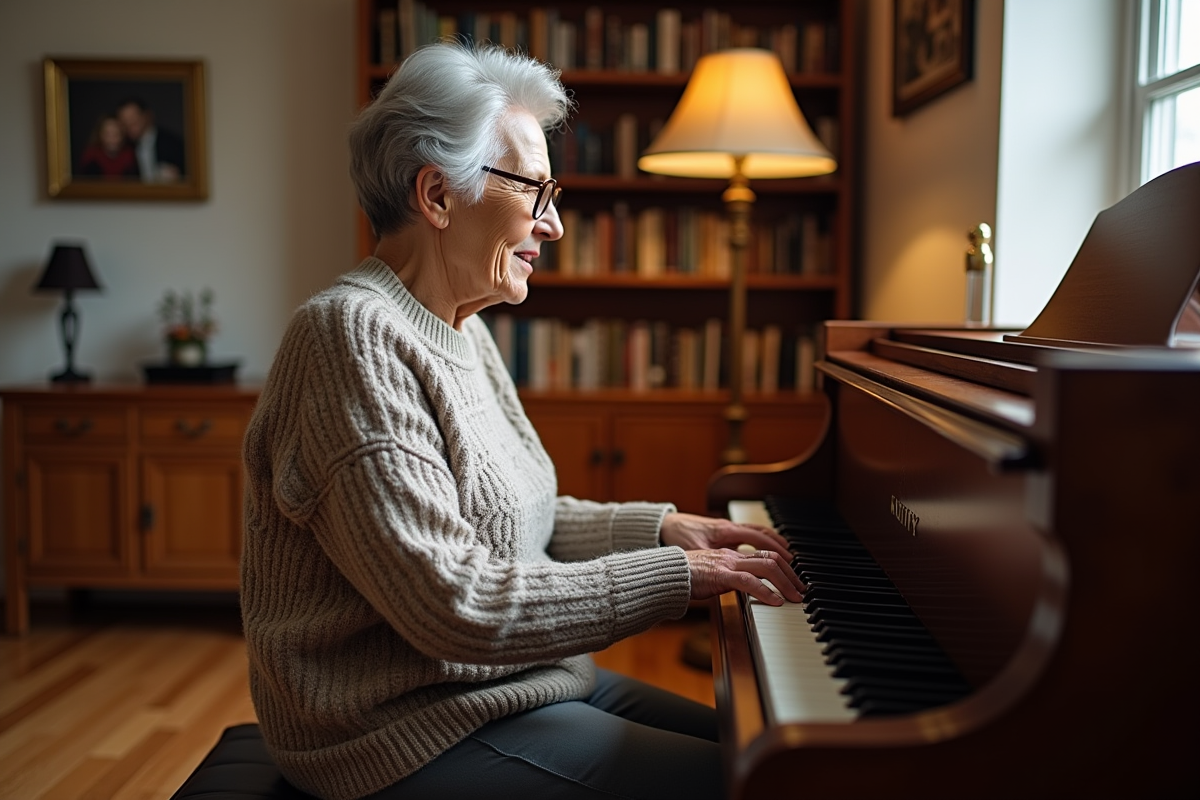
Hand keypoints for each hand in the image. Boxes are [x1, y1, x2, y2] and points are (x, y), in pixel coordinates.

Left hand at [660, 512, 791, 559]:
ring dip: (776, 546)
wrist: (666, 525)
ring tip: (790, 560)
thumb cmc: (679, 537)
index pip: (757, 539)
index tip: (787, 569)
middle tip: (795, 569)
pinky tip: (769, 553)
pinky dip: (764, 543)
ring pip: (759, 533)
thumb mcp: (695, 552)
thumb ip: (714, 564)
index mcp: (725, 531)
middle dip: (781, 552)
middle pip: (764, 536)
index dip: (773, 555)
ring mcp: (729, 528)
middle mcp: (730, 527)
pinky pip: (751, 534)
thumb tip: (731, 577)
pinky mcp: (725, 531)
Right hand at [685, 548, 804, 605]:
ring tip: (795, 597)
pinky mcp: (720, 575)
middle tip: (802, 590)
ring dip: (785, 582)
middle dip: (791, 574)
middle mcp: (732, 555)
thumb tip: (743, 592)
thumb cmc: (683, 578)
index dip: (783, 565)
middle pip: (771, 557)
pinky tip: (776, 602)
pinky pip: (749, 582)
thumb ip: (728, 581)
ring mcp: (727, 563)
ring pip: (766, 566)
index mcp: (730, 554)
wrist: (664, 574)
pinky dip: (766, 592)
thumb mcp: (711, 578)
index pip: (764, 554)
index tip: (794, 579)